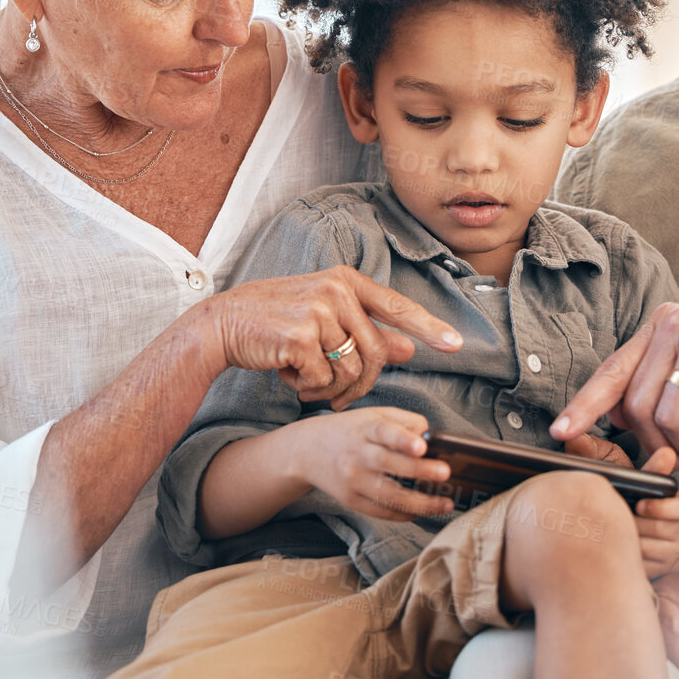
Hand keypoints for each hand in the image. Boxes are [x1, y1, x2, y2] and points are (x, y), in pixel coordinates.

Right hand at [191, 265, 462, 408]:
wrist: (222, 324)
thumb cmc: (274, 322)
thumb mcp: (322, 319)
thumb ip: (364, 331)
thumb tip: (408, 348)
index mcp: (346, 280)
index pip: (397, 305)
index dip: (428, 327)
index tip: (456, 344)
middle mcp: (336, 289)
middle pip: (376, 352)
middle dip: (361, 385)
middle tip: (336, 399)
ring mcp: (318, 308)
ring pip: (352, 370)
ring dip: (331, 390)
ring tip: (305, 381)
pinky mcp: (300, 334)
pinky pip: (323, 379)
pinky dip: (308, 388)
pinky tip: (287, 374)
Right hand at [296, 407, 456, 521]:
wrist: (307, 451)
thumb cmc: (351, 431)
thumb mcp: (375, 415)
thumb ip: (405, 421)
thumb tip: (433, 439)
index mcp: (365, 428)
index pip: (384, 432)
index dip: (402, 439)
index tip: (421, 446)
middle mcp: (357, 454)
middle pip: (389, 464)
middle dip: (419, 470)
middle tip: (445, 473)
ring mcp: (352, 480)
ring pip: (388, 495)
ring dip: (420, 503)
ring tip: (445, 504)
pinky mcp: (351, 500)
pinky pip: (381, 511)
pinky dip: (404, 514)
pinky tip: (424, 512)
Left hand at [565, 437, 678, 576]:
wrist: (621, 532)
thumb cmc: (618, 495)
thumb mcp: (614, 472)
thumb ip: (598, 454)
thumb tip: (574, 439)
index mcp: (675, 502)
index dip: (662, 507)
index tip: (640, 505)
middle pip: (660, 530)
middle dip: (633, 524)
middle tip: (612, 520)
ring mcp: (672, 550)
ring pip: (649, 549)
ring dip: (627, 541)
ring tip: (608, 532)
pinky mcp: (660, 568)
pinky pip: (642, 566)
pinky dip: (625, 558)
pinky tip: (610, 550)